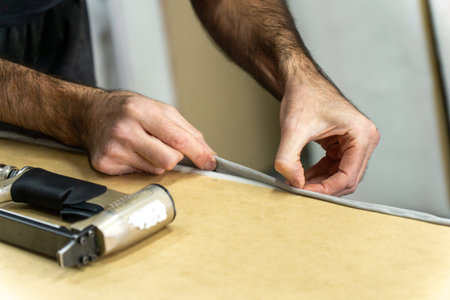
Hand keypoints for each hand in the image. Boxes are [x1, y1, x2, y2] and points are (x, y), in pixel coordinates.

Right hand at [83, 91, 215, 174]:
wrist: (91, 113)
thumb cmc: (129, 110)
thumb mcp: (159, 110)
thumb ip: (186, 130)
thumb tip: (208, 153)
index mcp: (141, 110)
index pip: (177, 138)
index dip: (198, 153)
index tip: (209, 163)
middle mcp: (124, 129)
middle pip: (168, 160)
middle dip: (175, 157)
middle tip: (166, 147)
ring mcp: (113, 148)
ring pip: (156, 170)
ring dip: (158, 161)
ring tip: (144, 146)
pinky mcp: (104, 164)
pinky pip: (139, 175)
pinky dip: (141, 166)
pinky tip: (131, 153)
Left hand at [274, 80, 379, 195]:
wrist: (301, 82)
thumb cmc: (303, 97)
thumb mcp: (293, 129)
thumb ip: (288, 159)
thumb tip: (294, 183)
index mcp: (362, 135)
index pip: (347, 177)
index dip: (324, 190)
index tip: (302, 193)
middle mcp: (366, 139)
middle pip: (347, 179)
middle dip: (323, 188)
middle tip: (299, 192)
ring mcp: (357, 142)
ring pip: (341, 176)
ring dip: (320, 183)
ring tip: (298, 184)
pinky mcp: (346, 144)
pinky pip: (336, 168)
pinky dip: (320, 174)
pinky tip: (302, 176)